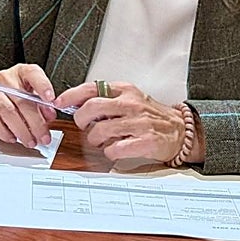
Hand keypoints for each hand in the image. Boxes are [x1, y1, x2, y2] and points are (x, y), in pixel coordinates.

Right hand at [0, 63, 56, 148]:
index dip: (42, 86)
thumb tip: (49, 115)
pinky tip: (12, 137)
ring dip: (22, 131)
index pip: (32, 73)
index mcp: (20, 73)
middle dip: (35, 123)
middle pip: (22, 101)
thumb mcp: (29, 97)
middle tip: (43, 137)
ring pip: (8, 113)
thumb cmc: (11, 97)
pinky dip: (5, 133)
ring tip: (30, 141)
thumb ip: (41, 106)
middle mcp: (4, 78)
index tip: (50, 99)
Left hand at [54, 81, 197, 162]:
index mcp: (125, 90)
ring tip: (102, 140)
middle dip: (81, 120)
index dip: (70, 95)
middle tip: (84, 126)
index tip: (58, 102)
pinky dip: (109, 152)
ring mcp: (140, 123)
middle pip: (92, 108)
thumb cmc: (149, 115)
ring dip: (94, 139)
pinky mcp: (146, 142)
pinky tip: (115, 150)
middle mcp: (131, 104)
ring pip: (100, 130)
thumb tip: (74, 104)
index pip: (91, 88)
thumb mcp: (129, 99)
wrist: (181, 130)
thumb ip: (106, 99)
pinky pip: (115, 149)